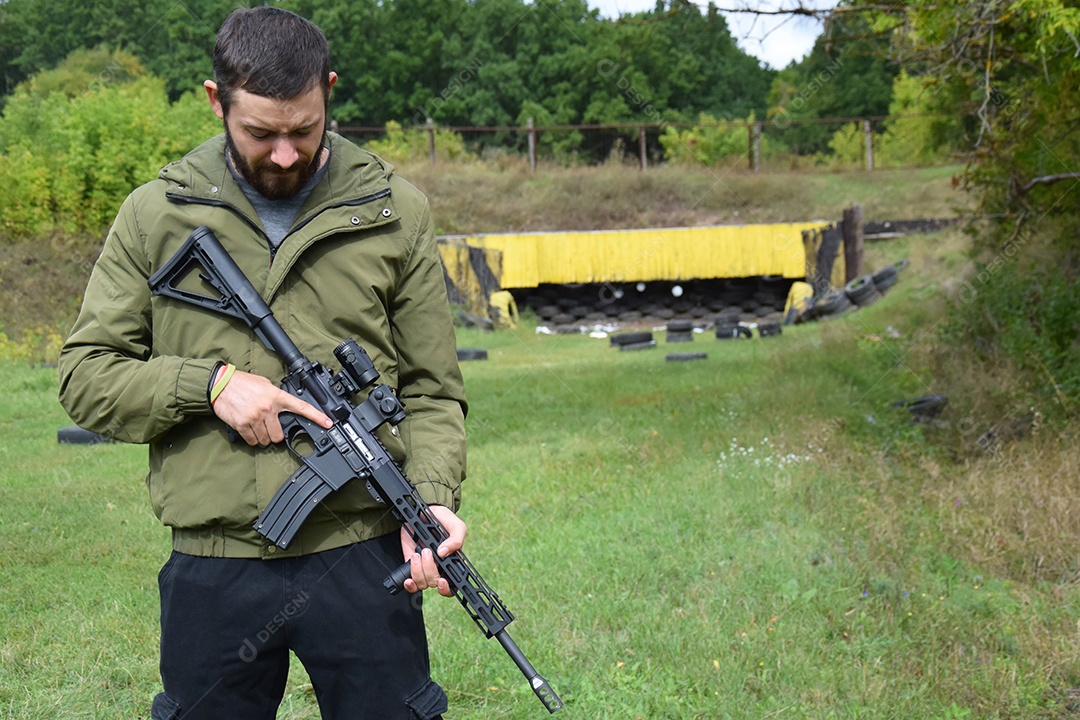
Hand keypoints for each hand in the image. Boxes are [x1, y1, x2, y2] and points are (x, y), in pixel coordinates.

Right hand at [211, 369, 331, 445]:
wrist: (220, 384)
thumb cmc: (242, 383)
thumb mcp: (265, 384)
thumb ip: (276, 395)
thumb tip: (284, 406)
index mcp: (276, 396)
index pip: (301, 407)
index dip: (317, 416)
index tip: (328, 423)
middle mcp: (268, 408)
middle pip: (279, 435)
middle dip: (274, 434)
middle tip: (268, 426)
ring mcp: (255, 417)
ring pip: (266, 440)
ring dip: (262, 437)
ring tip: (255, 425)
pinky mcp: (242, 425)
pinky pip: (252, 441)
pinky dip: (251, 439)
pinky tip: (248, 428)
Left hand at [399, 504, 465, 596]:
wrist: (425, 511)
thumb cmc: (443, 519)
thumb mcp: (456, 525)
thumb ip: (456, 539)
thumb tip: (444, 553)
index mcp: (452, 562)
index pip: (453, 585)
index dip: (447, 588)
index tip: (442, 581)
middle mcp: (439, 568)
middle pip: (434, 583)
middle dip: (429, 570)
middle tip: (427, 551)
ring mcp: (424, 568)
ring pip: (422, 583)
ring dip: (418, 570)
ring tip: (418, 553)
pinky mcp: (411, 565)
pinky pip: (410, 582)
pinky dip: (409, 583)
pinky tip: (408, 577)